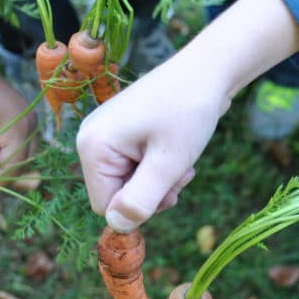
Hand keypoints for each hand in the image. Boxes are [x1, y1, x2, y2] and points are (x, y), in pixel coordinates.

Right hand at [76, 64, 228, 231]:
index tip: (169, 189)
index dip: (139, 206)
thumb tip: (117, 228)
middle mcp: (91, 139)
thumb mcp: (168, 164)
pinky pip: (136, 167)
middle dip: (152, 192)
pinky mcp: (123, 132)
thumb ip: (141, 200)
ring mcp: (106, 134)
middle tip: (179, 171)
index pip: (105, 206)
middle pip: (117, 195)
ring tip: (181, 159)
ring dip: (160, 181)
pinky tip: (177, 151)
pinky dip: (159, 167)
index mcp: (92, 146)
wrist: (207, 70)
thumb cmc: (188, 111)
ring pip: (130, 183)